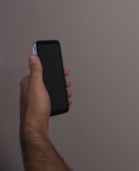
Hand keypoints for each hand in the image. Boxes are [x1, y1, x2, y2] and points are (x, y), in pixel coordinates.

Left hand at [19, 54, 72, 170]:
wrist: (37, 127)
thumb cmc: (35, 108)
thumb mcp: (37, 84)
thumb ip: (36, 69)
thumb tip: (32, 56)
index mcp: (28, 82)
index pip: (39, 69)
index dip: (49, 67)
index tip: (57, 65)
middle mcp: (30, 90)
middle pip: (47, 79)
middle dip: (58, 79)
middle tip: (65, 79)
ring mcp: (36, 98)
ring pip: (51, 89)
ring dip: (60, 89)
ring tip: (67, 90)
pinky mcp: (41, 106)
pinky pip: (53, 98)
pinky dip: (60, 97)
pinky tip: (64, 99)